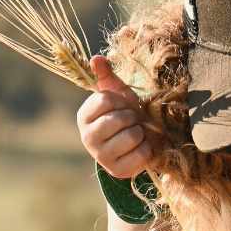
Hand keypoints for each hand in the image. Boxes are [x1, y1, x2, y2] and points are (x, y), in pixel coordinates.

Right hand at [77, 54, 160, 178]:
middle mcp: (87, 138)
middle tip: (131, 121)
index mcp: (83, 117)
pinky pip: (142, 153)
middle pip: (120, 119)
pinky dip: (147, 149)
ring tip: (135, 134)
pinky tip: (139, 148)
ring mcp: (101, 157)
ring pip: (132, 136)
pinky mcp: (118, 171)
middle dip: (132, 117)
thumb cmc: (125, 115)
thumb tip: (96, 58)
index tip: (122, 106)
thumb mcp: (117, 95)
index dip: (121, 100)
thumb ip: (106, 77)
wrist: (135, 144)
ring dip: (140, 132)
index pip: (105, 99)